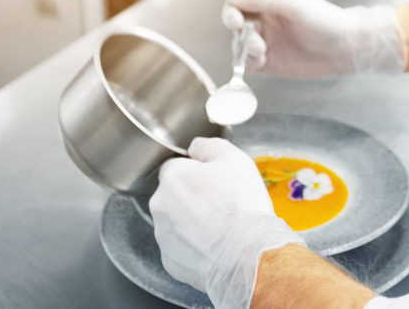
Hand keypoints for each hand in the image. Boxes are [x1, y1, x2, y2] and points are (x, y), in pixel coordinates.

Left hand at [150, 137, 304, 308]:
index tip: (216, 181)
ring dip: (192, 222)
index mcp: (173, 177)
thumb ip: (209, 146)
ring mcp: (163, 236)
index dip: (199, 172)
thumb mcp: (234, 159)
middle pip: (175, 195)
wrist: (248, 254)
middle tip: (221, 204)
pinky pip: (180, 248)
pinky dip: (194, 246)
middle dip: (193, 197)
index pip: (177, 166)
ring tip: (221, 228)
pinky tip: (215, 245)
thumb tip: (196, 147)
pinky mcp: (170, 262)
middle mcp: (160, 205)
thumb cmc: (242, 206)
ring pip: (176, 222)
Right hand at [221, 0, 406, 78]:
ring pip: (239, 47)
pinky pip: (248, 65)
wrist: (346, 47)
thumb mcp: (292, 5)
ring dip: (245, 51)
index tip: (237, 21)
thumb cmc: (324, 20)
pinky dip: (246, 66)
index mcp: (268, 3)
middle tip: (257, 42)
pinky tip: (260, 64)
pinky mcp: (271, 63)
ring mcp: (266, 43)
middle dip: (241, 35)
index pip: (237, 4)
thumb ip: (261, 1)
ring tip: (264, 54)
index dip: (231, 12)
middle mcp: (265, 22)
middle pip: (235, 27)